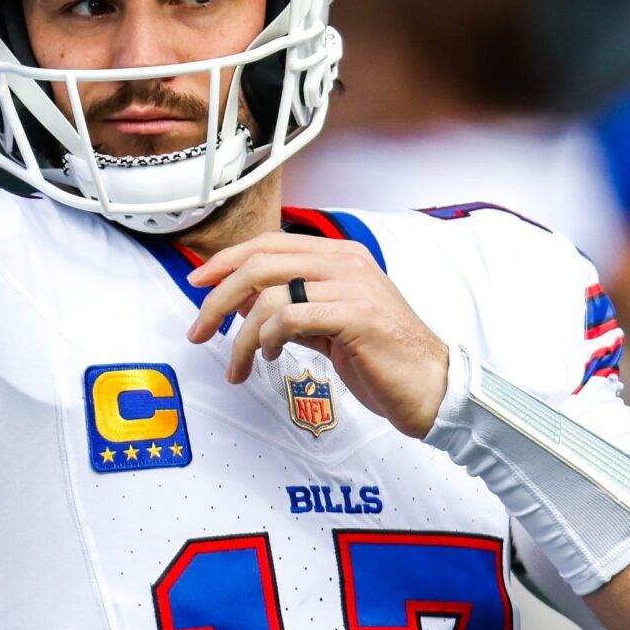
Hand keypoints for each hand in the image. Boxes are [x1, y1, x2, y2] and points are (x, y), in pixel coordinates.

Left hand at [186, 232, 450, 436]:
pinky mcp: (356, 316)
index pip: (268, 243)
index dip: (226, 261)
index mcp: (340, 255)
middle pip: (260, 262)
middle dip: (218, 297)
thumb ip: (291, 307)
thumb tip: (241, 303)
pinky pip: (291, 317)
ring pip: (270, 294)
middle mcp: (346, 261)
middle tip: (199, 329)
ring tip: (239, 362)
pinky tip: (267, 357)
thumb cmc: (381, 357)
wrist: (431, 386)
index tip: (198, 284)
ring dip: (240, 334)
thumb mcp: (329, 323)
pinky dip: (267, 338)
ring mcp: (353, 286)